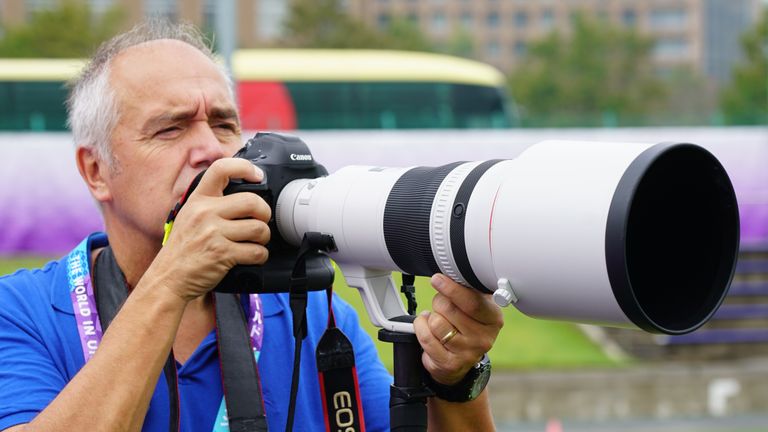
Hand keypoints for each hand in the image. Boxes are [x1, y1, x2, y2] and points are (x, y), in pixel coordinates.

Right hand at [150, 158, 271, 301]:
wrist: (169, 278)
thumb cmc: (183, 248)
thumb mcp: (189, 216)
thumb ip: (211, 203)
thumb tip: (243, 195)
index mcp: (198, 199)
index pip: (221, 169)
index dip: (244, 167)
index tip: (257, 175)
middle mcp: (205, 213)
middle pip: (252, 201)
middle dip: (264, 213)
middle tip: (261, 220)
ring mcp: (213, 233)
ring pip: (258, 228)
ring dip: (264, 237)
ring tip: (256, 241)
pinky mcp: (222, 254)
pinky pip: (256, 251)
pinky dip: (260, 255)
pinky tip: (252, 256)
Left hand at [413, 274, 503, 384]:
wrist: (459, 361)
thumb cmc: (466, 326)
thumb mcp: (474, 307)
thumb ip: (467, 291)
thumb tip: (450, 274)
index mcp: (493, 318)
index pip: (472, 302)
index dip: (451, 289)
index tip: (437, 279)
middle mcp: (484, 337)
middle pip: (449, 308)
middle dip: (439, 302)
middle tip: (442, 307)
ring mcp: (468, 353)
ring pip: (436, 322)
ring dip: (430, 317)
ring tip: (438, 321)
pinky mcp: (450, 363)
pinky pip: (426, 337)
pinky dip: (421, 328)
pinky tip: (428, 329)